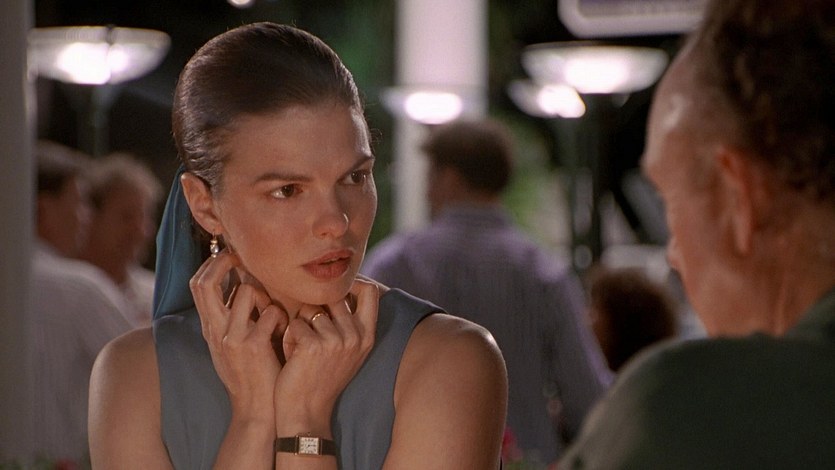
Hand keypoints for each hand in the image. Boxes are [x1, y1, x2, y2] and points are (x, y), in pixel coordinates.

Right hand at [190, 250, 287, 425]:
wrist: (257, 410)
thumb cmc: (253, 376)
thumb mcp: (234, 347)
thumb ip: (234, 319)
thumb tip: (245, 287)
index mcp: (210, 329)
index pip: (198, 285)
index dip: (212, 264)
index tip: (232, 256)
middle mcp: (215, 331)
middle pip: (204, 282)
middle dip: (224, 262)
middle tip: (244, 258)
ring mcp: (233, 338)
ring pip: (248, 291)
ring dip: (267, 295)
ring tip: (276, 314)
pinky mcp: (254, 346)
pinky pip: (272, 312)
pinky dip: (283, 317)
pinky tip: (287, 334)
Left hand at [274, 278, 379, 431]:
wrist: (306, 413)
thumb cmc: (321, 379)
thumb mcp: (347, 351)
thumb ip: (350, 323)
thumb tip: (342, 289)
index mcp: (367, 336)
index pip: (370, 292)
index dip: (352, 284)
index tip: (335, 291)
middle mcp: (355, 336)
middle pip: (333, 297)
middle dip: (316, 309)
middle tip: (311, 335)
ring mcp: (336, 340)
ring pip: (310, 309)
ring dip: (299, 326)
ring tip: (301, 350)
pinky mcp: (313, 345)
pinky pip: (295, 324)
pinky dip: (288, 338)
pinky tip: (293, 357)